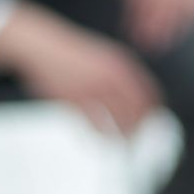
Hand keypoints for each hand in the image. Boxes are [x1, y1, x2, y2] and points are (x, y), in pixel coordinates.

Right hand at [0, 6, 160, 136]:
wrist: (42, 47)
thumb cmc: (74, 56)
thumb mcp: (105, 58)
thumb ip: (123, 76)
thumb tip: (142, 104)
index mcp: (122, 65)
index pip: (149, 96)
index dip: (150, 114)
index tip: (147, 127)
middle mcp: (111, 77)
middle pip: (137, 112)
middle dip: (137, 131)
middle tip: (132, 144)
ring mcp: (93, 88)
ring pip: (118, 122)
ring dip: (121, 138)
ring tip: (118, 146)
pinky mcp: (75, 100)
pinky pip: (95, 125)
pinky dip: (99, 136)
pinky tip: (97, 142)